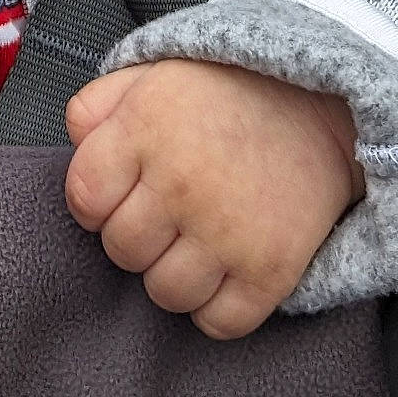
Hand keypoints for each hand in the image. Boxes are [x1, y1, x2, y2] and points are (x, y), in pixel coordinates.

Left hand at [64, 57, 363, 337]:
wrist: (323, 105)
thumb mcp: (154, 74)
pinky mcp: (271, 270)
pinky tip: (226, 267)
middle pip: (121, 250)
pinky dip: (217, 306)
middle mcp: (181, 182)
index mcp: (146, 128)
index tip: (120, 191)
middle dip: (136, 233)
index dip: (95, 200)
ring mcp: (227, 231)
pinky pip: (218, 322)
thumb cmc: (226, 91)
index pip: (84, 198)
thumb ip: (98, 104)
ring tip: (197, 237)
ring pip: (164, 293)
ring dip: (174, 272)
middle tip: (166, 210)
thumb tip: (74, 145)